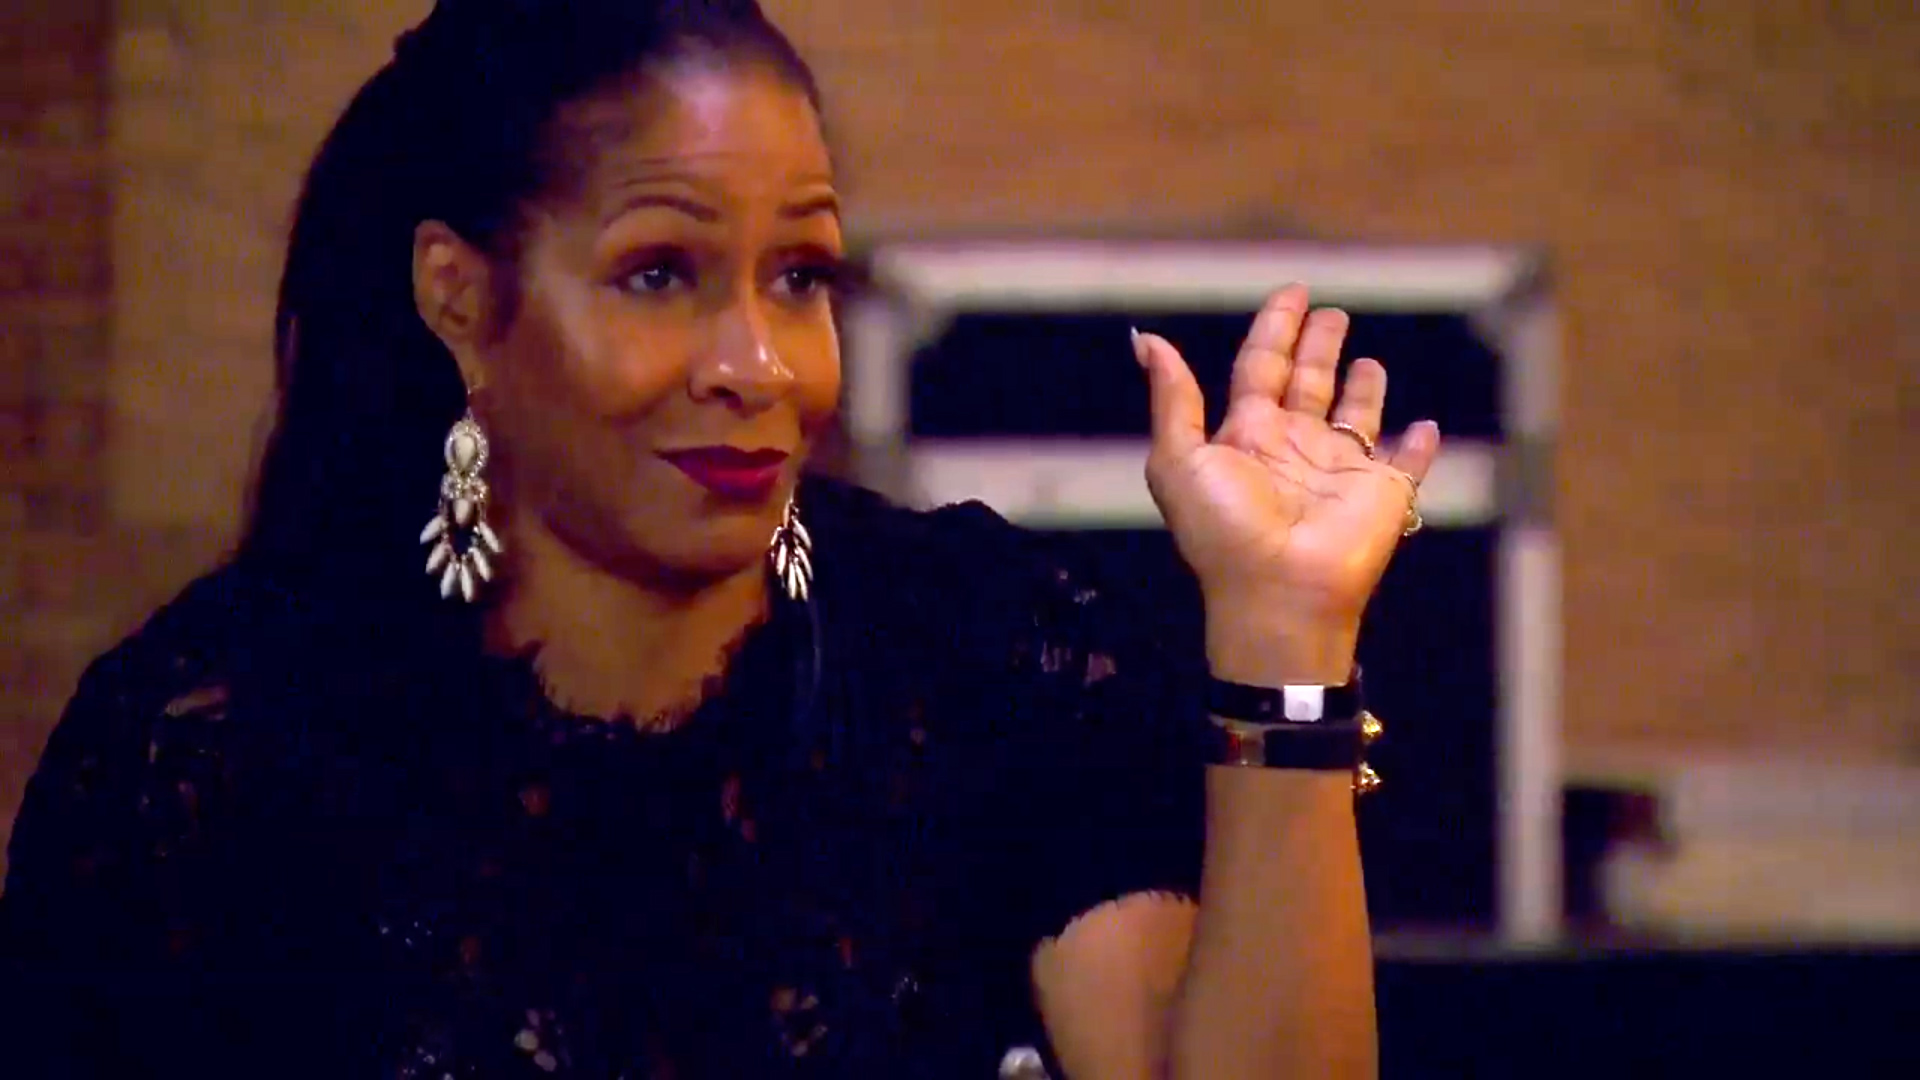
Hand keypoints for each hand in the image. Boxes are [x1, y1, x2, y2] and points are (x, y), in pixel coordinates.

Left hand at [1136, 284, 1440, 678]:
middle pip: (1308, 383)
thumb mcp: (1181, 460)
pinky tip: (1426, 426)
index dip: (1275, 329)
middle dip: (1319, 347)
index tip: (1294, 293)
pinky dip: (1420, 447)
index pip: (1260, 367)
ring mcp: (1341, 470)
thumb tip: (1145, 340)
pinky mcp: (1384, 492)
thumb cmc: (1225, 528)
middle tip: (1333, 313)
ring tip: (1370, 361)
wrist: (1278, 592)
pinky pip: (1408, 463)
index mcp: (1248, 435)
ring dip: (1363, 389)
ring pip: (1357, 417)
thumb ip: (1172, 399)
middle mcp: (1295, 446)